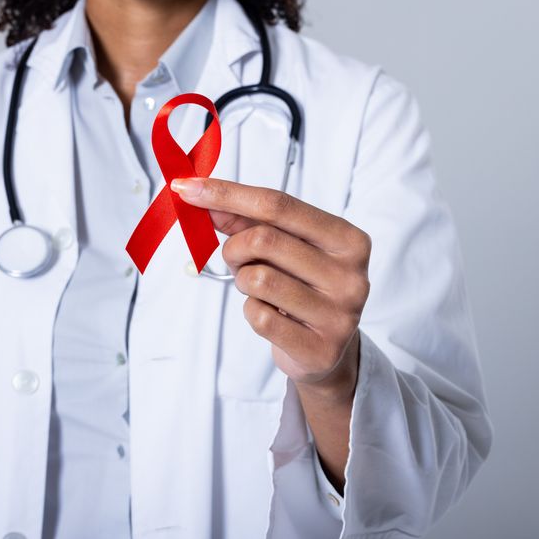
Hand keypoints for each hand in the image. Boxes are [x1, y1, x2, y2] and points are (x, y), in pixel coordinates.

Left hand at [171, 177, 369, 397]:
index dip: (227, 194)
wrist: (326, 350)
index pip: (279, 204)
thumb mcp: (282, 247)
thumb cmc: (302, 286)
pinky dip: (251, 311)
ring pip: (258, 279)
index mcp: (348, 239)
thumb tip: (204, 199)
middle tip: (235, 257)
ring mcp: (339, 314)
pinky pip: (259, 317)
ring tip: (258, 288)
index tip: (187, 187)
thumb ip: (246, 221)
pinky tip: (269, 313)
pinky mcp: (320, 349)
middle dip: (234, 247)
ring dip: (243, 281)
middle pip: (265, 239)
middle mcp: (351, 274)